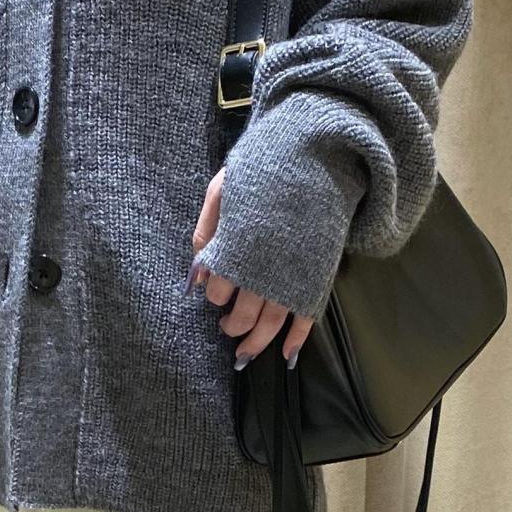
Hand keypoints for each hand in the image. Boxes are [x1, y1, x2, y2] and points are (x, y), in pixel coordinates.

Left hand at [189, 164, 314, 365]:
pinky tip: (287, 356)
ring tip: (243, 352)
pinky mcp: (316, 276)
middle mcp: (263, 269)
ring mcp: (292, 275)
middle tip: (226, 325)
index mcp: (237, 248)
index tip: (216, 290)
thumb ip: (207, 229)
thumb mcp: (223, 189)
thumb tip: (195, 274)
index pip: (216, 289)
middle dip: (231, 324)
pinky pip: (306, 317)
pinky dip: (297, 340)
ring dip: (255, 342)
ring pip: (271, 323)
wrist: (315, 155)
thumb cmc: (264, 168)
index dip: (213, 293)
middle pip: (242, 313)